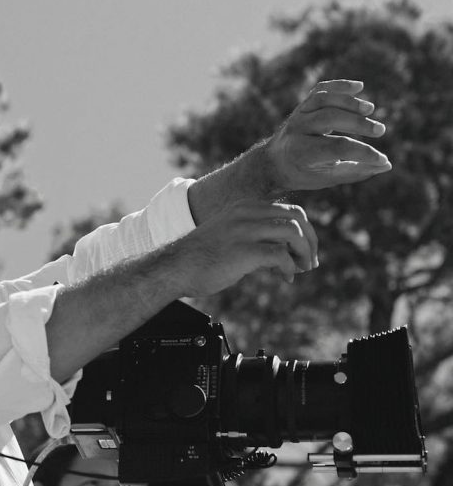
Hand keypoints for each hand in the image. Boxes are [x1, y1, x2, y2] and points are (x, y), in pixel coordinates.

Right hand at [171, 199, 317, 294]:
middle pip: (297, 217)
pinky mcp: (243, 251)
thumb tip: (284, 250)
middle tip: (309, 262)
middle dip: (310, 241)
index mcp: (244, 207)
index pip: (289, 210)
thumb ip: (254, 235)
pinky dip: (288, 268)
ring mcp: (244, 231)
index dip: (304, 231)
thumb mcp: (229, 234)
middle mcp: (246, 214)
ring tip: (300, 270)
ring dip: (303, 254)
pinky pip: (280, 255)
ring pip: (293, 233)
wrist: (174, 268)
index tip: (304, 252)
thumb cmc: (200, 257)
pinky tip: (284, 278)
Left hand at [260, 79, 390, 194]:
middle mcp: (298, 130)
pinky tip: (359, 86)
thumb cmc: (304, 172)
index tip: (381, 159)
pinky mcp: (303, 105)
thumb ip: (355, 171)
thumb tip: (386, 165)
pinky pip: (320, 90)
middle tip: (380, 130)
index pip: (337, 147)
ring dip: (349, 102)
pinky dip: (339, 85)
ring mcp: (299, 114)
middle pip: (329, 118)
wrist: (274, 161)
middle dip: (358, 123)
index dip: (363, 152)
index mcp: (302, 152)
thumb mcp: (326, 178)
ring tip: (370, 109)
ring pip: (323, 100)